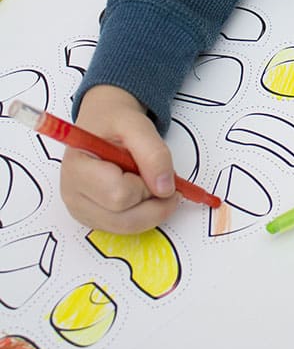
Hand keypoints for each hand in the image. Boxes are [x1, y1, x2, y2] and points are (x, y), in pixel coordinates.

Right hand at [60, 85, 179, 233]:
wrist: (104, 120)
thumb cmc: (115, 122)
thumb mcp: (137, 125)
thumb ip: (154, 153)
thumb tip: (166, 188)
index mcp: (76, 168)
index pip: (118, 194)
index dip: (145, 185)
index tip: (155, 168)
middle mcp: (73, 195)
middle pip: (123, 218)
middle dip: (152, 201)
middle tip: (164, 180)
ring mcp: (82, 210)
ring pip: (127, 227)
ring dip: (150, 209)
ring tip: (151, 182)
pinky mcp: (93, 218)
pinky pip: (125, 228)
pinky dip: (142, 213)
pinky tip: (141, 192)